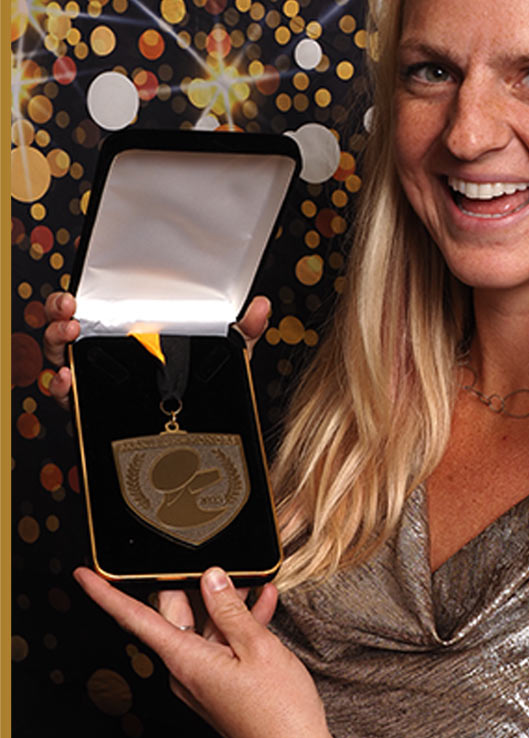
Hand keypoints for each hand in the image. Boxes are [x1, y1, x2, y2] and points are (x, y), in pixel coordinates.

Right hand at [42, 294, 271, 407]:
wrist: (192, 444)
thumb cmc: (197, 391)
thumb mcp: (221, 358)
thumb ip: (241, 333)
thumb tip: (262, 305)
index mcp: (126, 336)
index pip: (93, 309)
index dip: (76, 299)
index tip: (75, 293)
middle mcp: (104, 357)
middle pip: (67, 329)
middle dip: (58, 315)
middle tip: (69, 309)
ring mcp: (94, 384)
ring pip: (59, 358)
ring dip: (56, 342)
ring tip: (70, 333)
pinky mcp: (89, 411)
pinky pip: (66, 399)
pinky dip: (60, 387)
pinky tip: (67, 380)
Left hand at [74, 565, 335, 737]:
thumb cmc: (280, 711)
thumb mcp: (258, 646)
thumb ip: (229, 608)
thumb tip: (211, 579)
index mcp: (185, 661)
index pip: (134, 619)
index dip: (106, 595)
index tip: (84, 576)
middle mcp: (185, 672)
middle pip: (173, 617)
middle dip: (190, 586)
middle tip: (206, 560)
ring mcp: (202, 680)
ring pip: (202, 628)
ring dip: (224, 604)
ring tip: (251, 579)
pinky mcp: (220, 686)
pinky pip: (221, 646)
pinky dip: (239, 625)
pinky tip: (261, 603)